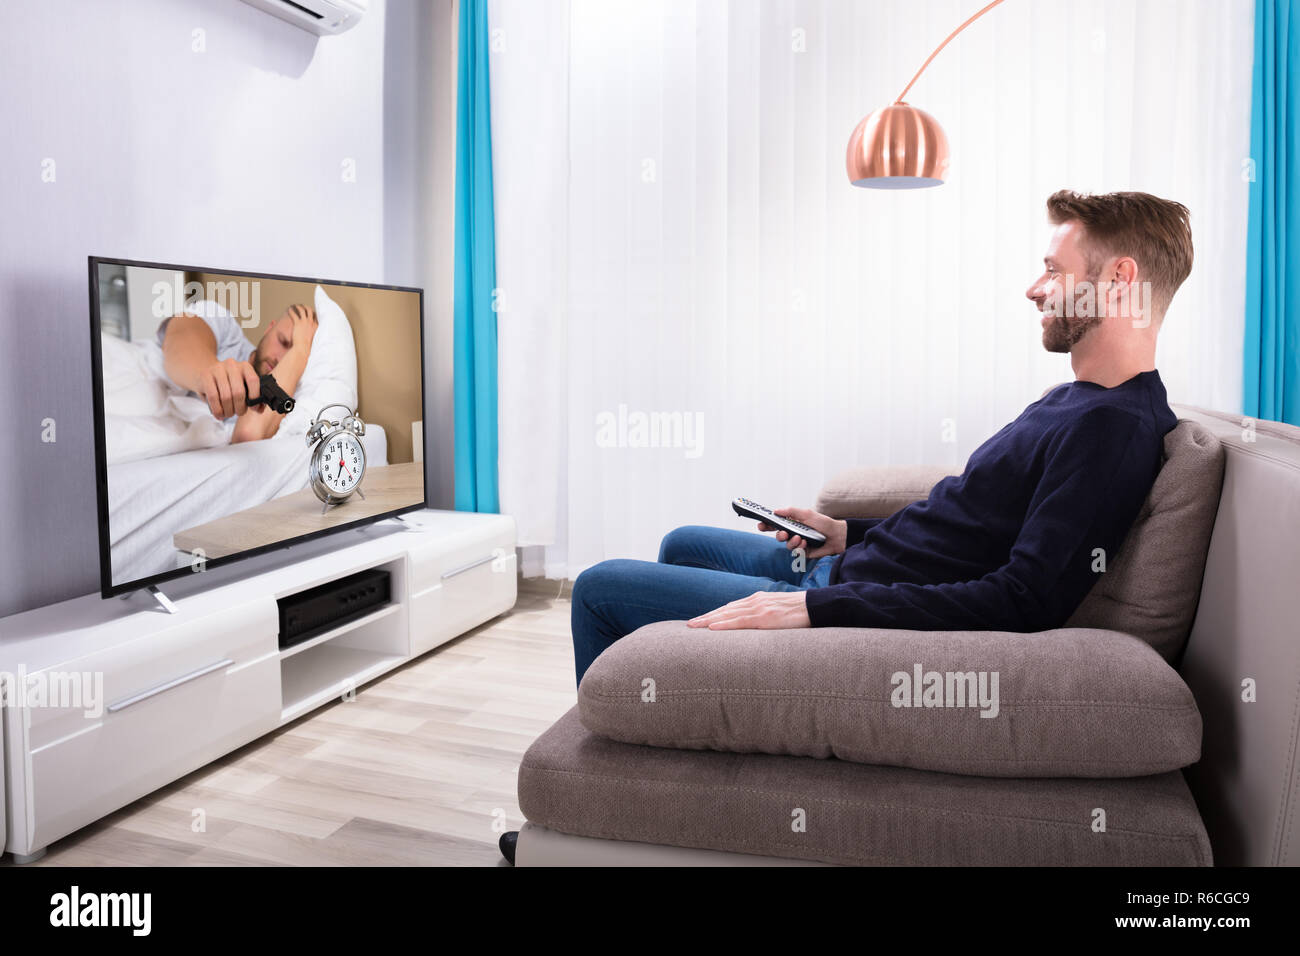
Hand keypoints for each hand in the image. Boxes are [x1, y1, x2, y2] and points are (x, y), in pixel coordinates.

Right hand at [198, 358, 262, 419]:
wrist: (205, 374)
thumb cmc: (228, 384)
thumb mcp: (242, 386)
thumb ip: (254, 397)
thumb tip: (259, 409)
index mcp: (245, 366)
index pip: (253, 380)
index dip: (255, 396)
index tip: (253, 408)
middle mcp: (232, 365)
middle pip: (239, 392)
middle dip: (240, 407)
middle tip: (238, 412)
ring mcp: (217, 369)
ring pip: (226, 396)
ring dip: (228, 410)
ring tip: (228, 414)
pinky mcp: (205, 376)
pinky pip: (213, 397)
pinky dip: (217, 409)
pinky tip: (219, 414)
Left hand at [286, 304, 317, 355]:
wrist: (303, 348)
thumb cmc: (307, 347)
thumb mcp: (314, 340)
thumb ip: (313, 335)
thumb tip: (311, 336)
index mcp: (316, 327)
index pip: (316, 316)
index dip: (312, 313)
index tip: (310, 312)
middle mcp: (312, 323)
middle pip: (310, 311)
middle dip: (306, 307)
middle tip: (303, 306)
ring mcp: (305, 322)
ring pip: (302, 310)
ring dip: (298, 307)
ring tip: (295, 306)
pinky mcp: (298, 323)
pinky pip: (294, 314)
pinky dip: (292, 311)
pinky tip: (289, 309)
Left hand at [687, 591, 810, 629]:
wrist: (816, 606)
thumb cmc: (800, 612)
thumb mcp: (778, 611)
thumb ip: (765, 615)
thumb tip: (755, 626)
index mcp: (758, 600)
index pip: (730, 608)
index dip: (714, 614)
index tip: (701, 620)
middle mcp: (755, 601)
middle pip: (724, 609)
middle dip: (705, 617)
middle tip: (689, 625)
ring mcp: (759, 608)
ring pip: (727, 614)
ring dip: (708, 620)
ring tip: (693, 626)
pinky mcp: (765, 617)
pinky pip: (740, 621)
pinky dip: (724, 623)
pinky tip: (712, 627)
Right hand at [757, 507, 845, 558]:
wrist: (838, 536)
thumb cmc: (824, 523)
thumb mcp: (807, 514)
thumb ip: (791, 512)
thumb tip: (776, 510)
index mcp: (793, 523)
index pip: (776, 524)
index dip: (767, 525)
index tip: (760, 525)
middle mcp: (794, 533)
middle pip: (778, 536)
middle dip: (779, 535)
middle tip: (784, 534)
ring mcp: (798, 543)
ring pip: (787, 545)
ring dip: (792, 542)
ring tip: (800, 538)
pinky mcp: (804, 552)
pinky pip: (796, 552)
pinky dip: (799, 547)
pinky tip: (806, 543)